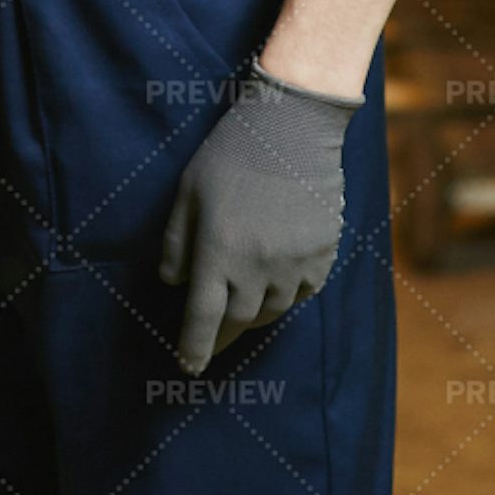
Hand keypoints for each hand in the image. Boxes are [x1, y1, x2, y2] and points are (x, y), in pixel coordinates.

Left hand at [157, 67, 357, 370]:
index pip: (203, 318)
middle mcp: (257, 267)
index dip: (193, 347)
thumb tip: (173, 283)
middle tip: (211, 347)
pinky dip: (285, 298)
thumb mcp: (188, 193)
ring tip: (241, 315)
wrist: (293, 128)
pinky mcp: (321, 255)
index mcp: (218, 252)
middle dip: (221, 338)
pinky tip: (275, 290)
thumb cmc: (231, 154)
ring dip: (252, 318)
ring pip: (271, 312)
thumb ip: (177, 243)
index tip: (186, 367)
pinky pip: (302, 293)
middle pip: (238, 321)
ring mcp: (293, 264)